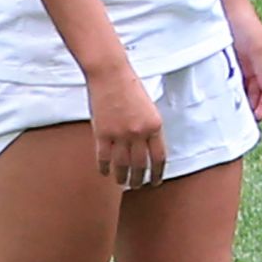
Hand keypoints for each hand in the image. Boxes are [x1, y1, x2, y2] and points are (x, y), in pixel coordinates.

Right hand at [89, 64, 166, 190]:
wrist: (110, 75)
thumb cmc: (130, 88)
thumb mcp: (149, 109)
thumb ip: (150, 129)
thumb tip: (148, 149)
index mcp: (155, 126)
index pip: (159, 157)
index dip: (158, 173)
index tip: (155, 182)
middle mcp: (139, 133)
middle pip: (140, 165)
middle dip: (139, 179)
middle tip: (137, 186)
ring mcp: (120, 134)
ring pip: (122, 165)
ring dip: (122, 177)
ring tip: (122, 183)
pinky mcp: (102, 133)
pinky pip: (103, 158)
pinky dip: (104, 168)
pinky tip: (105, 173)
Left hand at [227, 3, 261, 120]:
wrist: (225, 5)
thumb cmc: (245, 24)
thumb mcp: (256, 48)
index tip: (257, 118)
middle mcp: (258, 64)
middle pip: (259, 92)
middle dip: (254, 107)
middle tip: (243, 122)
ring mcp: (244, 63)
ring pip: (245, 88)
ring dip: (242, 100)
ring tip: (232, 114)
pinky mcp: (232, 60)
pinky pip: (233, 80)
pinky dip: (230, 90)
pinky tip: (223, 98)